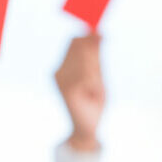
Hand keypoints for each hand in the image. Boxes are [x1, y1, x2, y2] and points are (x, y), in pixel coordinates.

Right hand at [55, 35, 104, 151]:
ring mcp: (60, 80)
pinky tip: (90, 96)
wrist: (87, 128)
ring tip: (93, 89)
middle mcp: (58, 71)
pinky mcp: (66, 89)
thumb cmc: (94, 100)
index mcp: (64, 65)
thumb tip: (99, 32)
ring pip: (87, 62)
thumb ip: (96, 55)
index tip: (102, 37)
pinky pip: (89, 77)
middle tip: (97, 77)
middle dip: (95, 57)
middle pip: (81, 47)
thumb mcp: (98, 74)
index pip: (75, 41)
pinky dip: (96, 85)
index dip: (89, 37)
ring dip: (96, 74)